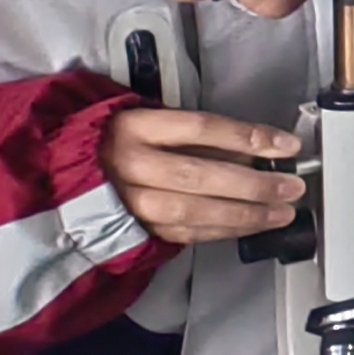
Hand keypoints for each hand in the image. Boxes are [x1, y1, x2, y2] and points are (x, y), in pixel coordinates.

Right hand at [99, 107, 303, 244]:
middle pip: (199, 175)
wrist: (62, 175)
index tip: (288, 145)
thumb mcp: (154, 122)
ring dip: (244, 215)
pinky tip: (250, 226)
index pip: (201, 128)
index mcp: (136, 127)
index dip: (248, 137)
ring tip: (281, 213)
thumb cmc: (122, 141)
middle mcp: (128, 164)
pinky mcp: (130, 229)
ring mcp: (126, 201)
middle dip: (252, 185)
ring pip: (192, 211)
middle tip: (291, 187)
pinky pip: (183, 233)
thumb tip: (261, 148)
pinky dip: (221, 231)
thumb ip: (202, 136)